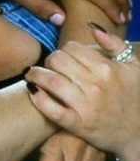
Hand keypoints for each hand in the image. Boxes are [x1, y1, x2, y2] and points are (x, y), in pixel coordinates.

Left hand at [26, 25, 139, 160]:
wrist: (139, 133)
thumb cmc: (134, 96)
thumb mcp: (133, 67)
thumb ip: (115, 44)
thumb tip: (92, 27)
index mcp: (107, 68)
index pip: (71, 48)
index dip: (63, 51)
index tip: (63, 58)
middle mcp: (96, 85)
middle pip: (58, 61)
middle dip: (48, 61)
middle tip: (47, 67)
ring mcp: (86, 105)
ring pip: (51, 82)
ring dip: (35, 75)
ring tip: (31, 75)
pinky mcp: (77, 124)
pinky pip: (51, 109)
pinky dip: (38, 99)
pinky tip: (32, 91)